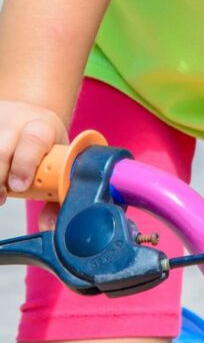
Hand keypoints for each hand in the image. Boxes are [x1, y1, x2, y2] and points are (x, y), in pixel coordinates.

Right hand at [0, 102, 67, 225]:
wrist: (28, 114)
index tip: (20, 187)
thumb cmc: (47, 145)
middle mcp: (16, 124)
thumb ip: (56, 194)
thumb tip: (49, 228)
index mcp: (43, 127)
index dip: (25, 164)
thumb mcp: (58, 160)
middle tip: (2, 198)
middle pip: (0, 151)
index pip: (34, 140)